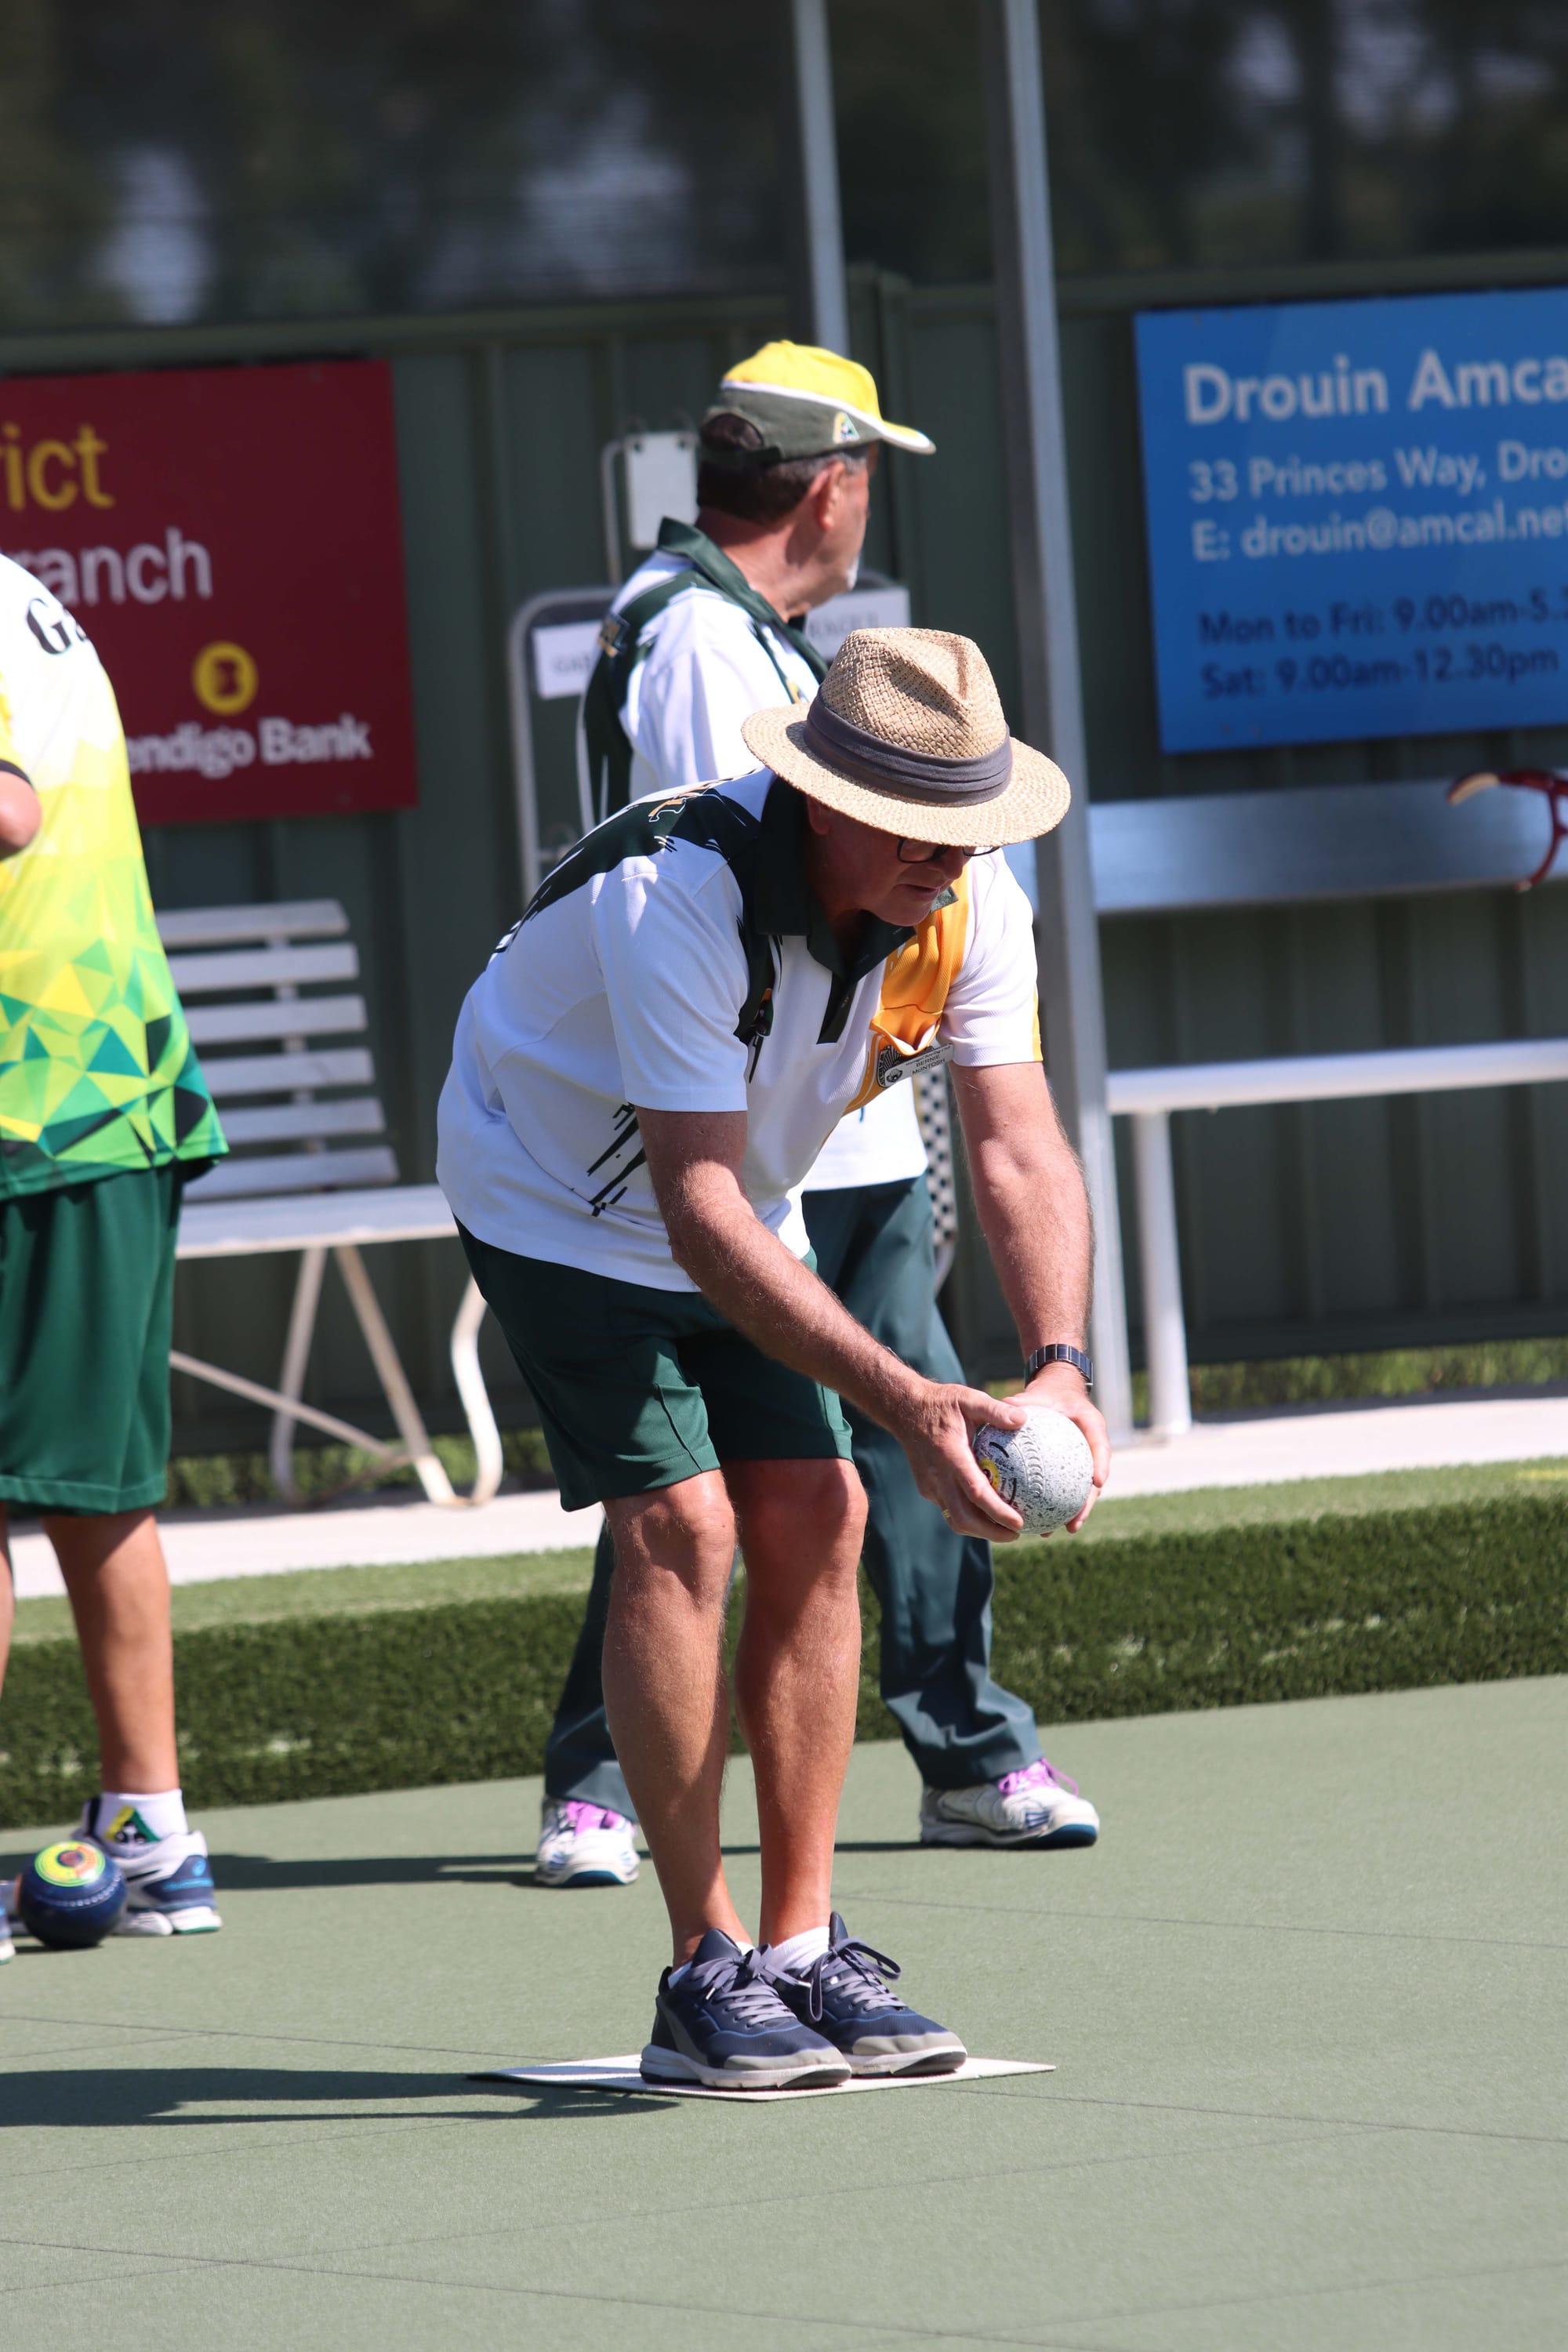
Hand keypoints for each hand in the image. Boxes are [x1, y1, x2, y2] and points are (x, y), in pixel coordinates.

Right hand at [891, 1379, 1027, 1541]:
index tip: (1019, 1522)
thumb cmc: (941, 1403)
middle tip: (1017, 1534)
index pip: (975, 1493)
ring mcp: (930, 1485)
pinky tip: (986, 1513)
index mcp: (950, 1457)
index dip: (997, 1512)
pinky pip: (949, 1509)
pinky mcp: (927, 1488)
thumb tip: (1023, 1418)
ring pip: (955, 1519)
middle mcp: (937, 1476)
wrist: (904, 1410)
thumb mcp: (969, 1399)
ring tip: (1005, 1530)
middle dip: (991, 1533)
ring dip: (979, 1530)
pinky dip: (969, 1517)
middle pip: (964, 1518)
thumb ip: (996, 1410)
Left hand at [1020, 1362, 1110, 1531]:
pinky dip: (1056, 1506)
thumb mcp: (1036, 1394)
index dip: (1101, 1463)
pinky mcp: (1074, 1471)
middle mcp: (1093, 1447)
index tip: (1097, 1481)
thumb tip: (1004, 1406)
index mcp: (1092, 1425)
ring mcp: (1085, 1462)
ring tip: (1059, 1531)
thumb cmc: (1048, 1395)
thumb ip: (1023, 1401)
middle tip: (1075, 1522)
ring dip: (1074, 1513)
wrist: (1057, 1397)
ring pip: (1083, 1491)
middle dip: (1087, 1503)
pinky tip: (1039, 1523)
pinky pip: (1067, 1490)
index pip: (1100, 1443)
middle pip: (1095, 1480)